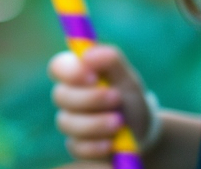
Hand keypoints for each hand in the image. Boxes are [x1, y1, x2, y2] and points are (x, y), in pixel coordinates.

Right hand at [48, 44, 153, 161]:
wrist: (143, 133)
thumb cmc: (131, 100)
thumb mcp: (128, 80)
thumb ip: (112, 61)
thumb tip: (88, 54)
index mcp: (79, 74)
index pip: (58, 67)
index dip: (69, 72)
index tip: (92, 76)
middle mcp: (69, 97)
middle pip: (60, 95)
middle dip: (90, 98)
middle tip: (116, 98)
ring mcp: (70, 122)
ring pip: (66, 122)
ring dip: (95, 123)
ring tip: (119, 123)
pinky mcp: (75, 145)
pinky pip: (76, 146)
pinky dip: (96, 145)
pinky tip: (111, 143)